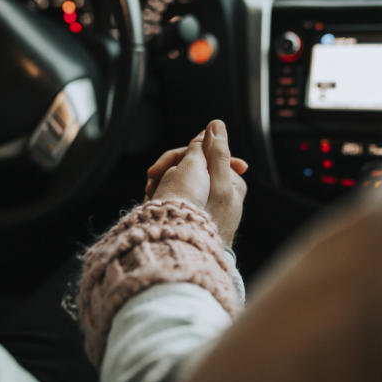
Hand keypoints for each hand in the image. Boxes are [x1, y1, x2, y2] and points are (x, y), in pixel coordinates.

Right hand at [149, 120, 247, 245]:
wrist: (194, 257)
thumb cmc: (209, 224)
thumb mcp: (218, 182)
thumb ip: (218, 153)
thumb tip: (216, 124)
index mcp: (231, 180)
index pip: (203, 154)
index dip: (178, 157)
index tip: (156, 168)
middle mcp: (221, 190)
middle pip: (191, 165)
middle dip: (168, 171)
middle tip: (149, 182)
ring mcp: (207, 203)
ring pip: (180, 179)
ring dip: (162, 183)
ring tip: (150, 195)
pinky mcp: (195, 214)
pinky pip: (177, 195)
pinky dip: (164, 196)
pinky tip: (154, 202)